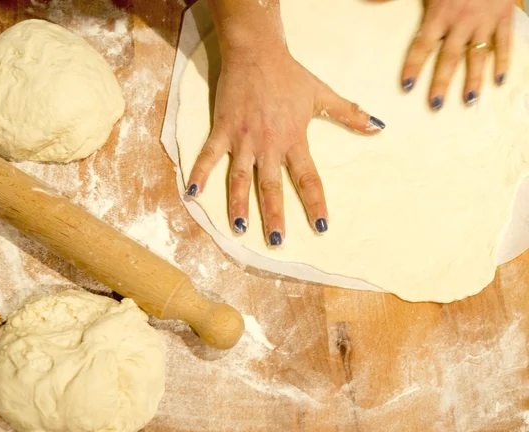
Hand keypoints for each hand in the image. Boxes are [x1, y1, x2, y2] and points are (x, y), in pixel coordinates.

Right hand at [185, 49, 385, 245]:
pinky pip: (209, 155)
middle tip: (276, 241)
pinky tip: (192, 194)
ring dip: (239, 204)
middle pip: (271, 186)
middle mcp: (269, 144)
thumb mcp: (322, 94)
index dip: (315, 203)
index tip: (321, 227)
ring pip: (240, 178)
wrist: (256, 52)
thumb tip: (378, 126)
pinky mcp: (223, 129)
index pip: (308, 178)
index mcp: (294, 139)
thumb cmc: (289, 76)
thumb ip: (349, 114)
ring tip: (240, 229)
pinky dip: (200, 174)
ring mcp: (243, 139)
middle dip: (274, 215)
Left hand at [401, 0, 514, 108]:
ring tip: (469, 101)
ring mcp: (485, 20)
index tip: (406, 86)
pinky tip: (498, 81)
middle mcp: (462, 21)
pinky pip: (504, 42)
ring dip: (474, 79)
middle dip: (442, 82)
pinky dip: (503, 61)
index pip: (423, 45)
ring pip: (478, 55)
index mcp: (439, 13)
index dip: (414, 66)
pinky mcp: (504, 16)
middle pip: (450, 57)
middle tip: (436, 104)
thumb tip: (367, 1)